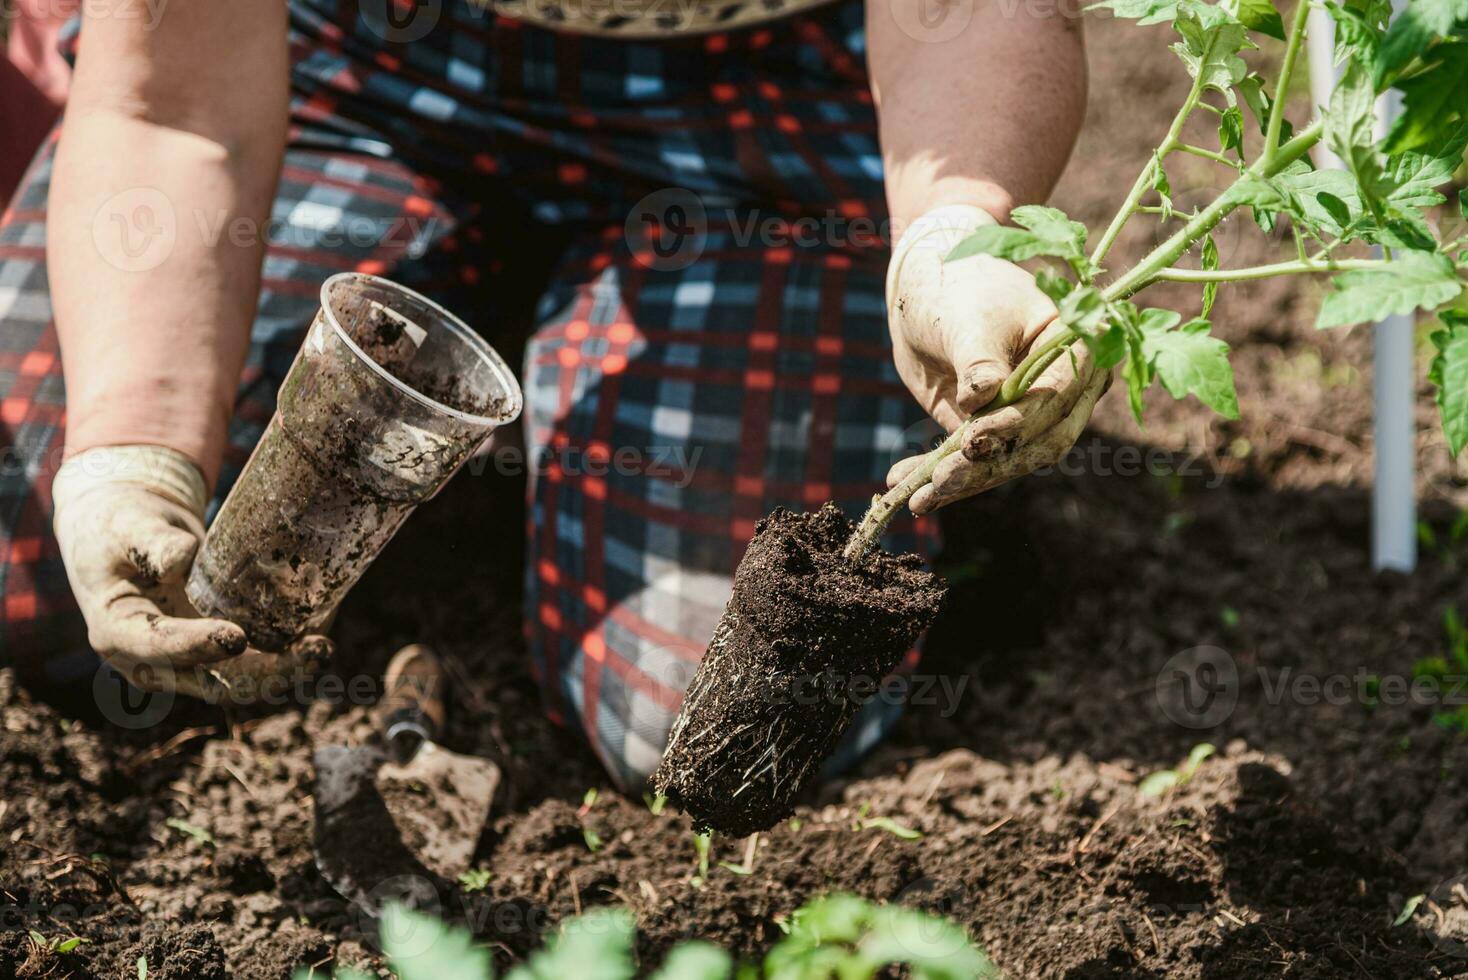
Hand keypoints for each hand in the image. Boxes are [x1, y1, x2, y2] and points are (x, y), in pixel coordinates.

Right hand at [52, 446, 329, 700]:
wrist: (129, 538)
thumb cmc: (122, 530)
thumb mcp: (125, 527)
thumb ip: (150, 542)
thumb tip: (181, 559)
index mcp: (117, 633)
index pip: (156, 647)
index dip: (196, 646)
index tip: (235, 637)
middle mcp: (154, 661)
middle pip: (211, 681)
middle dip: (264, 674)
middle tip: (311, 650)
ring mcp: (189, 662)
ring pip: (241, 681)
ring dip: (284, 671)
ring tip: (322, 647)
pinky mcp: (216, 652)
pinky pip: (254, 662)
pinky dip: (287, 653)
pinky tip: (320, 631)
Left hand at [886, 205, 1108, 513]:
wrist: (928, 282)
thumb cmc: (958, 285)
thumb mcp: (968, 317)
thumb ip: (979, 359)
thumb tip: (983, 398)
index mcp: (1076, 348)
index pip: (1055, 399)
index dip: (1016, 424)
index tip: (972, 440)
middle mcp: (1064, 389)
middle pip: (1036, 443)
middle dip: (986, 467)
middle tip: (939, 482)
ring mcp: (1029, 414)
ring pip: (1004, 461)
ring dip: (960, 482)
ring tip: (915, 497)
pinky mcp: (992, 428)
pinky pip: (971, 462)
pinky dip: (938, 475)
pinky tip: (904, 485)